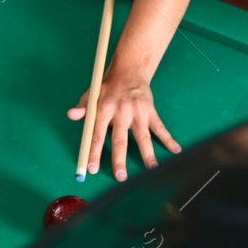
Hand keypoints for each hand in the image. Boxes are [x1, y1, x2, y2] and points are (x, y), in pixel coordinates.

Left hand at [68, 66, 180, 180]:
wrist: (129, 70)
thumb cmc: (108, 87)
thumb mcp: (92, 94)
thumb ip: (83, 108)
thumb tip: (71, 115)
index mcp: (104, 109)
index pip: (97, 134)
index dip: (94, 152)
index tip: (92, 169)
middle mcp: (121, 111)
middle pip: (120, 139)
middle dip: (120, 159)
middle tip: (121, 176)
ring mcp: (138, 112)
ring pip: (143, 136)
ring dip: (147, 153)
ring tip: (151, 168)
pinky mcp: (151, 111)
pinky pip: (160, 127)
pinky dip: (168, 139)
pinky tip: (175, 150)